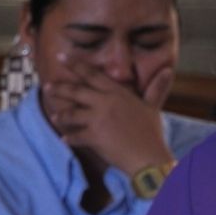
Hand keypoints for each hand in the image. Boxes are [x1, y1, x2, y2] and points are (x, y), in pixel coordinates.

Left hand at [43, 54, 174, 176]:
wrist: (150, 157)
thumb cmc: (153, 132)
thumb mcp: (153, 107)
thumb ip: (156, 88)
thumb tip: (168, 71)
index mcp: (118, 94)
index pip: (93, 75)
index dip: (75, 65)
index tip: (61, 58)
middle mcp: (105, 103)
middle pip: (76, 91)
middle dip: (60, 88)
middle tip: (47, 85)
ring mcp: (98, 120)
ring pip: (71, 113)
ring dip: (61, 115)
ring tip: (54, 115)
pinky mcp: (94, 137)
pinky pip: (76, 136)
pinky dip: (70, 138)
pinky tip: (65, 139)